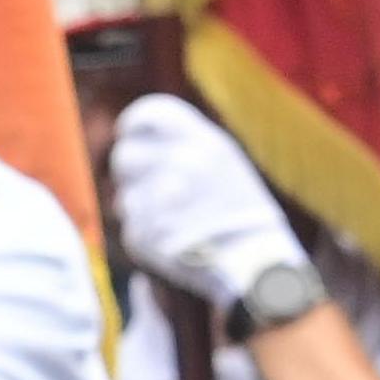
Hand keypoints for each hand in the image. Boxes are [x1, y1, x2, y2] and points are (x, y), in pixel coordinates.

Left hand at [109, 96, 309, 311]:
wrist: (255, 265)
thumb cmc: (241, 213)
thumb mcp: (224, 162)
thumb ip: (183, 144)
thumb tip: (135, 135)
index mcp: (204, 142)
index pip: (148, 114)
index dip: (132, 125)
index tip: (128, 135)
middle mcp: (181, 165)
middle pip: (124, 155)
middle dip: (132, 172)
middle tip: (149, 185)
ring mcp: (160, 201)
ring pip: (124, 196)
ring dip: (140, 207)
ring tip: (174, 220)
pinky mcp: (144, 235)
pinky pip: (130, 227)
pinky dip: (146, 235)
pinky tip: (173, 241)